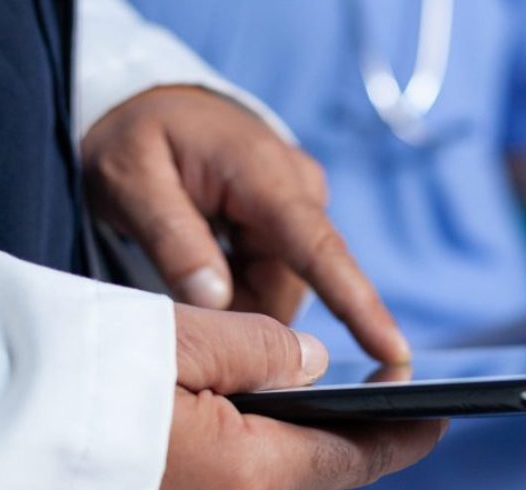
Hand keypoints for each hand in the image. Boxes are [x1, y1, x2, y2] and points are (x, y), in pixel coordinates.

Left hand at [81, 86, 408, 362]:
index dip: (358, 306)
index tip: (394, 351)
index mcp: (266, 176)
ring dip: (235, 296)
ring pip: (280, 290)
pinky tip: (209, 256)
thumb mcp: (131, 182)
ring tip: (186, 258)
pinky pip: (275, 279)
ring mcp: (302, 207)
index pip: (321, 251)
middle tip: (175, 282)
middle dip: (238, 306)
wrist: (154, 103)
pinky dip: (238, 284)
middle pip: (289, 288)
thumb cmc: (140, 137)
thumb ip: (173, 241)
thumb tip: (218, 302)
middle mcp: (300, 192)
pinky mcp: (295, 224)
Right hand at [140, 305, 445, 489]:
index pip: (356, 458)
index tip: (437, 420)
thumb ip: (262, 348)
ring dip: (274, 466)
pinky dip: (230, 488)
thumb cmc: (64, 391)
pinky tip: (203, 453)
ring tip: (257, 416)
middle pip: (311, 482)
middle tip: (332, 398)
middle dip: (330, 442)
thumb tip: (313, 366)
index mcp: (245, 475)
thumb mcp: (175, 341)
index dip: (403, 439)